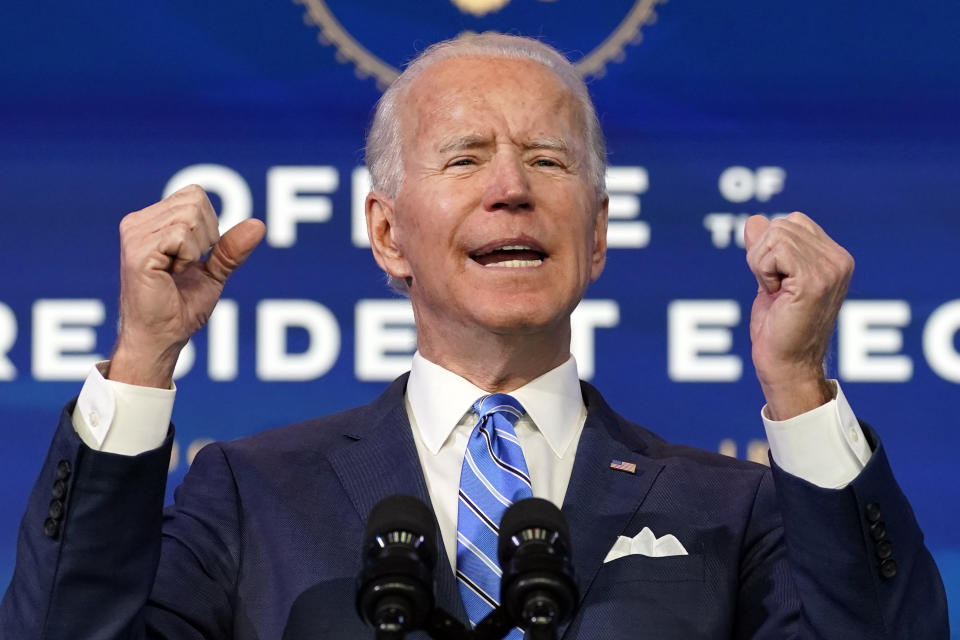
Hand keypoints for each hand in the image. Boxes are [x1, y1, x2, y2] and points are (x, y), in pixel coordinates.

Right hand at [110, 185, 265, 387]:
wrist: (162, 337)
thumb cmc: (181, 308)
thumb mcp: (214, 273)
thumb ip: (231, 248)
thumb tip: (260, 225)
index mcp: (151, 222)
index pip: (196, 195)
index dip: (209, 226)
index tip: (195, 258)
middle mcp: (138, 222)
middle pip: (196, 201)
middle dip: (206, 237)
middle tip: (186, 267)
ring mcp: (134, 234)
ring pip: (191, 216)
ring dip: (196, 250)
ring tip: (176, 272)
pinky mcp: (138, 250)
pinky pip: (182, 235)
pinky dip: (188, 257)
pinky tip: (171, 275)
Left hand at [743, 213, 853, 419]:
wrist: (786, 365)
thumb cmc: (778, 328)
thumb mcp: (770, 279)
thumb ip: (765, 249)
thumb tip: (754, 220)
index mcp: (835, 258)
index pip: (793, 222)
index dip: (770, 247)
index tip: (776, 280)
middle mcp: (839, 260)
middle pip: (782, 225)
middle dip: (762, 255)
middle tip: (772, 288)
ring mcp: (830, 269)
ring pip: (776, 235)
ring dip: (761, 265)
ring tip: (775, 292)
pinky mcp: (814, 280)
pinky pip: (774, 251)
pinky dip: (762, 271)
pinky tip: (774, 293)